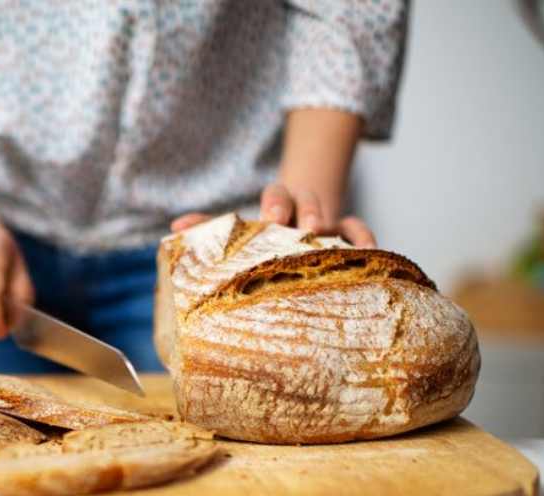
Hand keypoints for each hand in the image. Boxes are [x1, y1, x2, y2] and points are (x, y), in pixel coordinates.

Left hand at [170, 183, 375, 246]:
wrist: (303, 234)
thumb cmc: (264, 241)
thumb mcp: (239, 233)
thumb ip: (209, 228)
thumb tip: (174, 226)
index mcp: (277, 209)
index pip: (275, 196)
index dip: (274, 203)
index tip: (270, 217)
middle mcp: (305, 212)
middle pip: (306, 201)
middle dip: (301, 210)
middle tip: (296, 225)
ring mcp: (330, 226)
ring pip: (337, 218)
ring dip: (334, 227)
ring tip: (329, 240)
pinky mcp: (351, 240)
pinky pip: (363, 235)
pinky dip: (366, 240)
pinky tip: (369, 251)